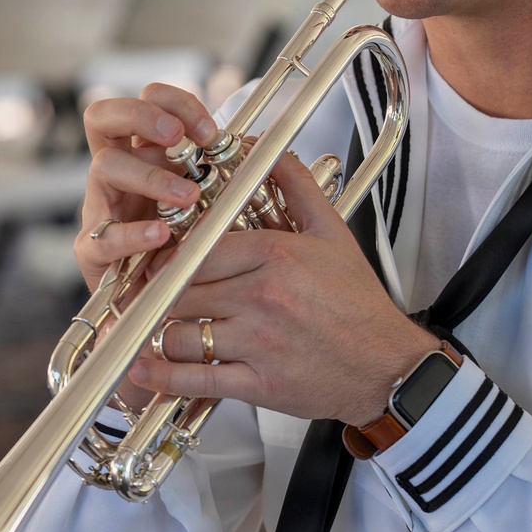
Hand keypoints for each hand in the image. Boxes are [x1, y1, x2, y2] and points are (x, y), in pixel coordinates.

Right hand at [76, 82, 218, 290]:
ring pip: (104, 167)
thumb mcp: (208, 197)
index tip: (210, 131)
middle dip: (141, 116)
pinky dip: (134, 233)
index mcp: (143, 151)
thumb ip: (218, 171)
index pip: (145, 100)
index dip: (175, 103)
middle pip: (102, 117)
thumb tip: (251, 145)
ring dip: (151, 177)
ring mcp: (99, 206)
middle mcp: (116, 171)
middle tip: (177, 138)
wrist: (166, 301)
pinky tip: (161, 234)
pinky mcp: (93, 250)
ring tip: (188, 197)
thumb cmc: (189, 241)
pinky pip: (103, 234)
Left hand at [127, 150, 437, 426]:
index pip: (198, 247)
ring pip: (179, 332)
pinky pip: (195, 379)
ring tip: (151, 325)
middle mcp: (262, 297)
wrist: (389, 366)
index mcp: (275, 255)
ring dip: (159, 331)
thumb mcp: (333, 232)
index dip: (171, 254)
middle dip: (158, 291)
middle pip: (181, 288)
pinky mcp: (257, 384)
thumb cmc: (359, 303)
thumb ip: (295, 185)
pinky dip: (162, 375)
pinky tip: (141, 367)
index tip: (161, 258)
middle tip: (145, 290)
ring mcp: (257, 343)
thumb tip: (262, 147)